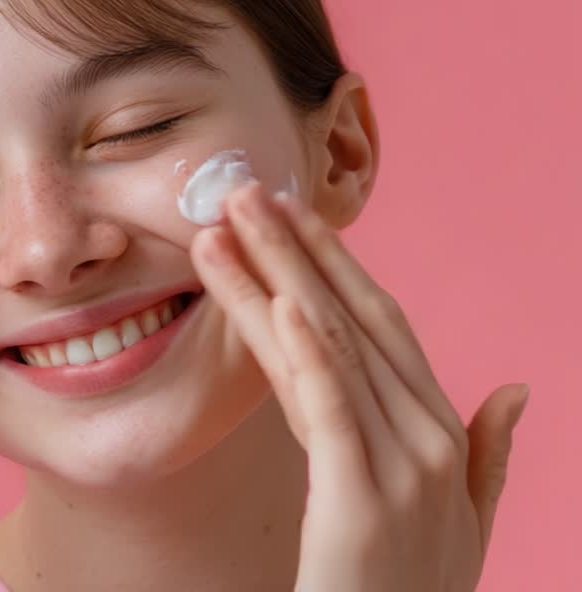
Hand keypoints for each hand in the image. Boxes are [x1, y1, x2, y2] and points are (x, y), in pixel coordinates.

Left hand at [189, 181, 527, 591]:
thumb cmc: (415, 590)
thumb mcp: (463, 519)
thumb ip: (489, 452)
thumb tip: (516, 388)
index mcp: (442, 432)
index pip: (384, 328)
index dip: (337, 266)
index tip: (291, 217)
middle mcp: (428, 436)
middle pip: (353, 321)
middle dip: (297, 251)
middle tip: (243, 193)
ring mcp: (401, 466)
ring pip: (330, 348)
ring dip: (276, 278)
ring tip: (228, 226)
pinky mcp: (361, 497)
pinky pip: (331, 409)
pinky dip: (309, 351)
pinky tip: (280, 302)